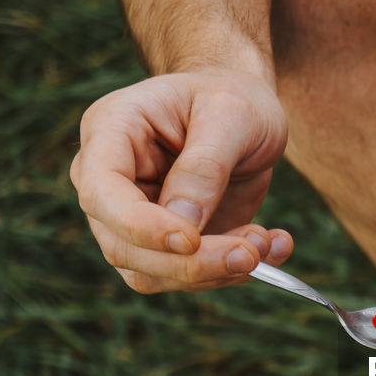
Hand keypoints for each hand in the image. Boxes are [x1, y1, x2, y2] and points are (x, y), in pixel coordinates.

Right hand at [70, 71, 291, 292]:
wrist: (244, 112)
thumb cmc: (232, 98)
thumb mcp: (231, 114)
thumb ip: (205, 166)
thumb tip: (185, 226)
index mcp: (110, 131)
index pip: (101, 193)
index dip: (141, 226)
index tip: (192, 240)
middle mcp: (108, 181)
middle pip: (123, 246)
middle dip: (192, 262)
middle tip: (253, 252)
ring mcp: (132, 218)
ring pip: (152, 273)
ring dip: (215, 271)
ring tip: (269, 244)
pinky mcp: (164, 245)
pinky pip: (184, 276)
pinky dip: (229, 273)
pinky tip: (273, 248)